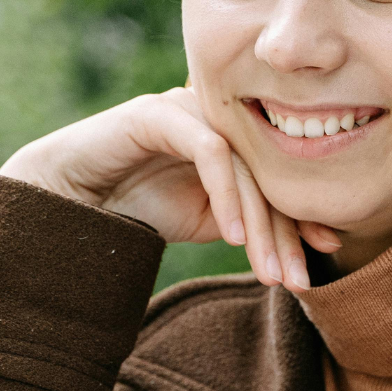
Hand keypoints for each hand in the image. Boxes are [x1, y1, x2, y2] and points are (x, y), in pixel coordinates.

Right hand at [0, 88, 336, 290]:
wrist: (67, 199)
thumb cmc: (139, 207)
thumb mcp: (210, 221)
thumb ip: (256, 222)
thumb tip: (323, 243)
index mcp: (233, 137)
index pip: (279, 177)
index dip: (303, 218)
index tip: (324, 258)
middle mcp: (216, 117)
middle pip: (267, 174)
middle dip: (284, 233)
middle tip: (297, 281)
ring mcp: (188, 109)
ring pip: (243, 167)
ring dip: (259, 225)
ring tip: (268, 272)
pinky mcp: (160, 113)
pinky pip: (210, 153)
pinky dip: (226, 197)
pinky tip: (232, 239)